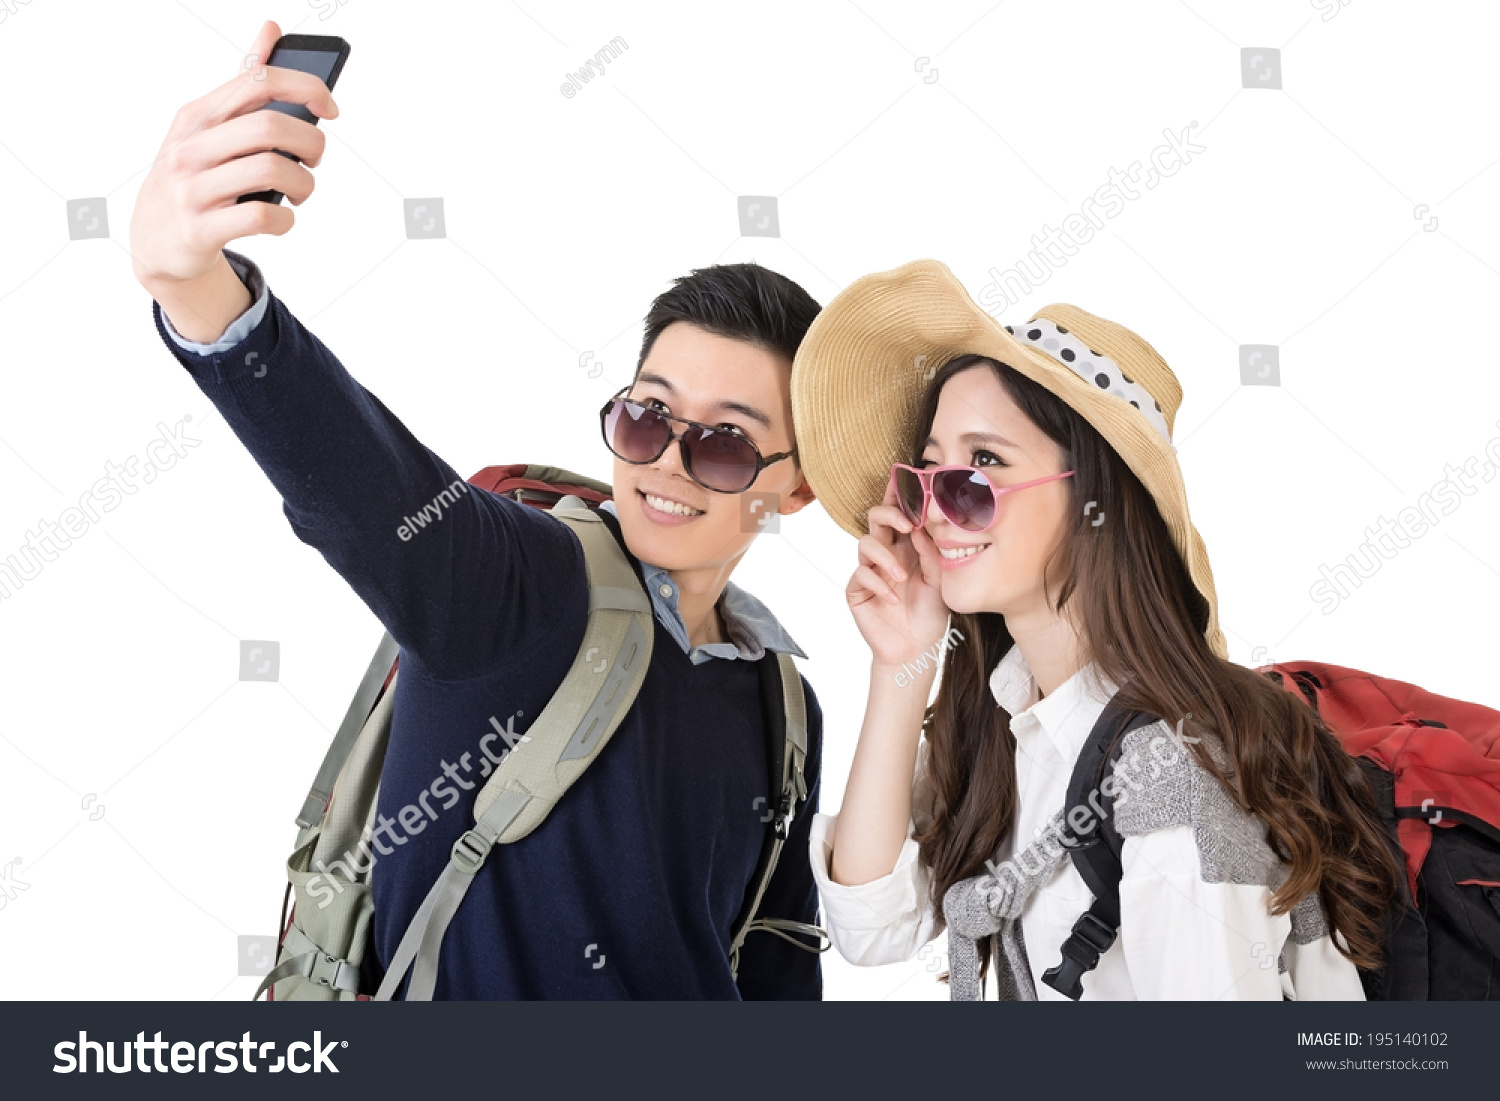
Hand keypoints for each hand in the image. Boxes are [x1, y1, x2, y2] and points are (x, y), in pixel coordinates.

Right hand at [129, 20, 339, 288]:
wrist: (155, 241)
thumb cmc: (196, 176)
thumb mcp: (210, 127)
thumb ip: (243, 84)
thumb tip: (272, 29)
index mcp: (198, 114)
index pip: (260, 81)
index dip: (307, 89)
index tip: (331, 110)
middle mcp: (190, 146)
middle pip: (271, 127)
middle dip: (312, 143)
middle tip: (315, 160)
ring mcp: (192, 188)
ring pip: (272, 170)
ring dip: (304, 184)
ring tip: (301, 192)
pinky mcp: (200, 228)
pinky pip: (262, 217)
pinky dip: (286, 221)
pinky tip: (282, 220)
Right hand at [846, 483, 950, 670]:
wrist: (916, 648)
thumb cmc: (930, 614)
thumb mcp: (939, 579)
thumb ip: (931, 552)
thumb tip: (923, 526)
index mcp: (907, 546)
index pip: (900, 514)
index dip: (899, 495)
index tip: (906, 479)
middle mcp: (887, 553)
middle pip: (876, 518)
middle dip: (890, 514)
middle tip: (908, 525)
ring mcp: (870, 570)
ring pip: (866, 543)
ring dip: (886, 556)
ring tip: (903, 576)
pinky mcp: (857, 590)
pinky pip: (861, 574)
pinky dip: (878, 584)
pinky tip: (893, 599)